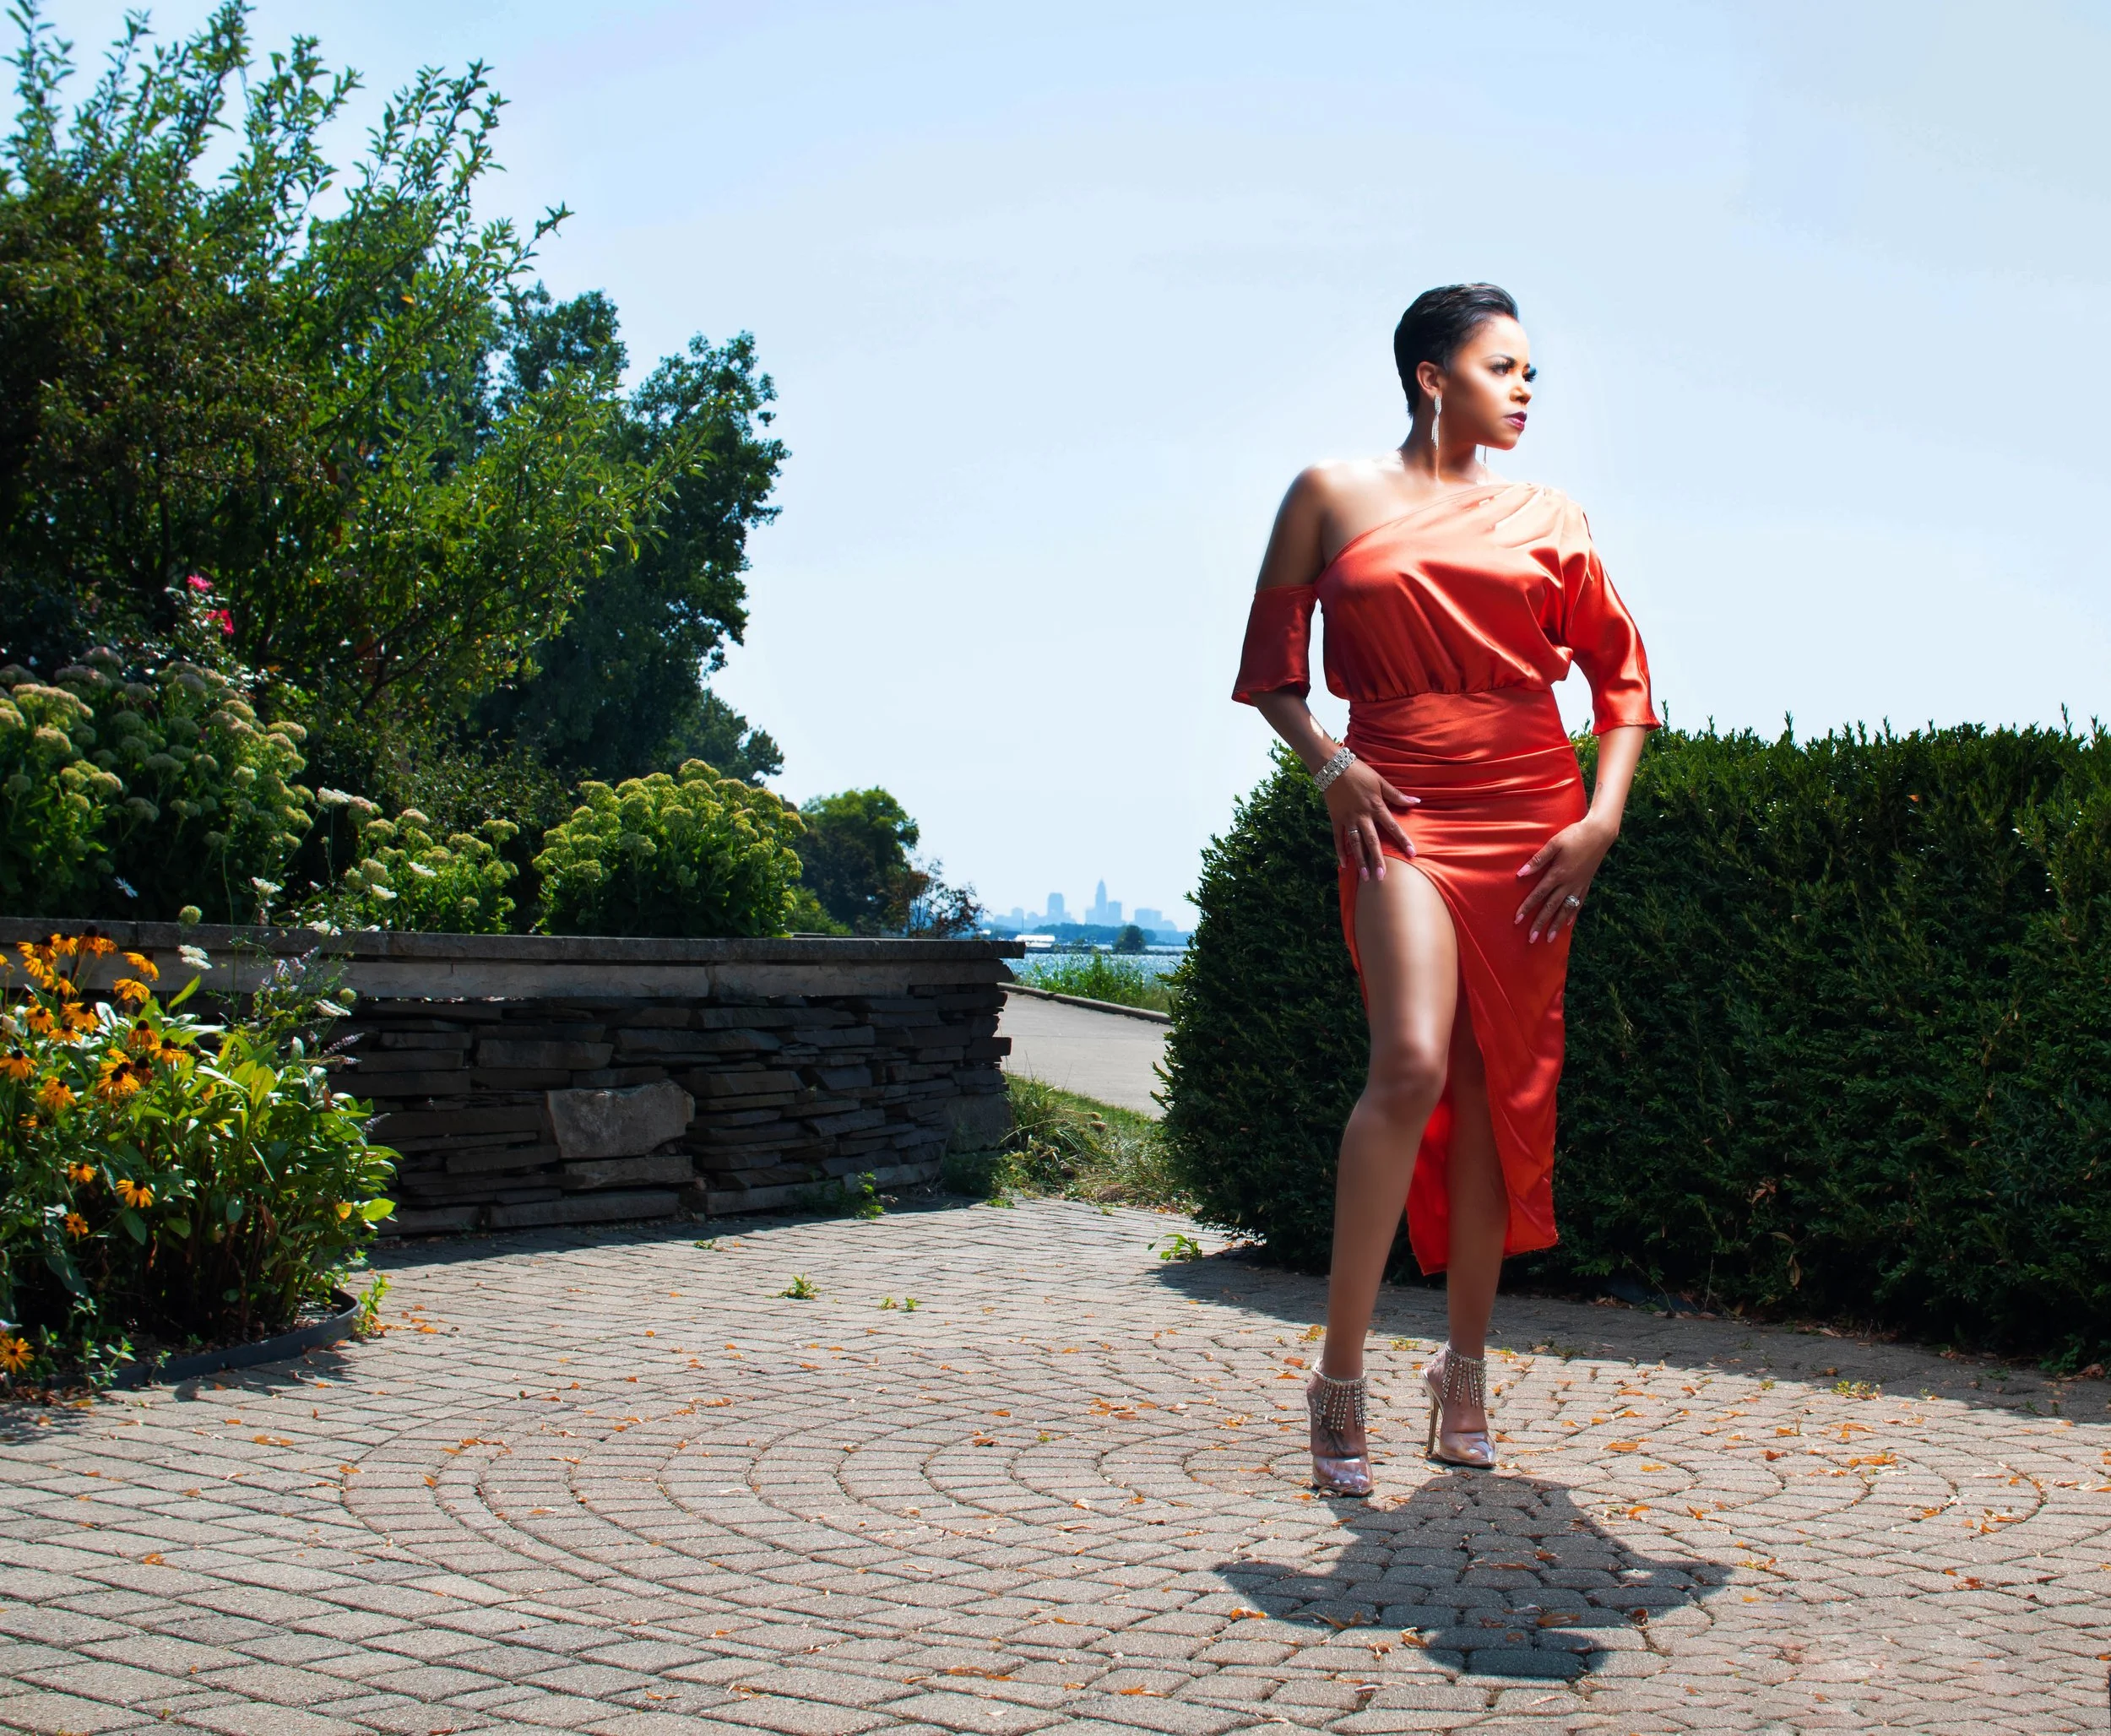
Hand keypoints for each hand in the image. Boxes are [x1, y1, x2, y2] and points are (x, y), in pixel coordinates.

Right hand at [1324, 758, 1418, 880]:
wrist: (1332, 766)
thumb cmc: (1359, 772)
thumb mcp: (1380, 781)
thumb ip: (1397, 795)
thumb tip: (1416, 801)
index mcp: (1376, 807)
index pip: (1393, 827)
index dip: (1403, 840)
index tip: (1412, 854)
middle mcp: (1363, 816)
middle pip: (1372, 841)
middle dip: (1378, 859)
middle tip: (1382, 877)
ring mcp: (1348, 819)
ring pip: (1355, 843)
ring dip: (1360, 860)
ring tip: (1365, 876)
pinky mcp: (1336, 819)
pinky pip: (1338, 838)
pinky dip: (1340, 851)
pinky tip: (1344, 865)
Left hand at [1514, 817, 1615, 941]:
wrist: (1600, 833)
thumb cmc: (1574, 835)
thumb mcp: (1554, 843)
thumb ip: (1538, 859)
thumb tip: (1521, 873)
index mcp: (1558, 874)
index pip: (1539, 894)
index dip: (1527, 907)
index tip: (1517, 920)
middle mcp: (1568, 883)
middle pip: (1551, 907)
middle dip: (1540, 924)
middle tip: (1531, 939)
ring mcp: (1579, 885)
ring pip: (1565, 909)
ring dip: (1556, 925)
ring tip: (1549, 939)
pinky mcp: (1586, 883)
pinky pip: (1578, 903)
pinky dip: (1572, 914)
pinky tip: (1567, 924)